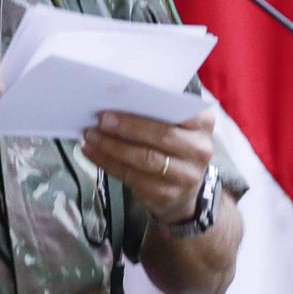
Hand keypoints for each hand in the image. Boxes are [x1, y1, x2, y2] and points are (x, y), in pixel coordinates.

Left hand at [80, 108, 214, 224]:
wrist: (184, 189)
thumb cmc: (171, 144)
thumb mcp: (174, 124)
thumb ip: (155, 110)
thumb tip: (115, 98)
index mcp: (202, 123)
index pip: (175, 112)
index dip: (142, 112)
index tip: (111, 107)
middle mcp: (200, 150)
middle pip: (160, 136)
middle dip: (125, 128)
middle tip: (98, 121)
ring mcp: (186, 176)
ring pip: (144, 159)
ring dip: (112, 147)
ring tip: (90, 136)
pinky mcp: (167, 195)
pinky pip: (133, 178)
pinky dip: (108, 163)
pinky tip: (92, 152)